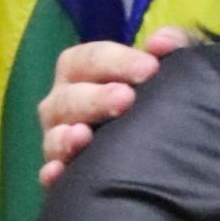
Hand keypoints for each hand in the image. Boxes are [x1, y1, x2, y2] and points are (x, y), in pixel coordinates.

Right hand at [37, 26, 193, 182]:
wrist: (154, 150)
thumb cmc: (150, 99)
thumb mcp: (162, 70)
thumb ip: (170, 46)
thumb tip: (161, 43)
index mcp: (81, 74)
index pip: (88, 59)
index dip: (116, 61)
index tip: (150, 68)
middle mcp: (64, 105)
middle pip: (68, 97)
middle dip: (95, 97)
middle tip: (126, 99)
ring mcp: (59, 142)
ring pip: (54, 136)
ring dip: (67, 135)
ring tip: (85, 135)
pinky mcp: (62, 177)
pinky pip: (49, 176)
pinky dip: (52, 174)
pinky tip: (59, 172)